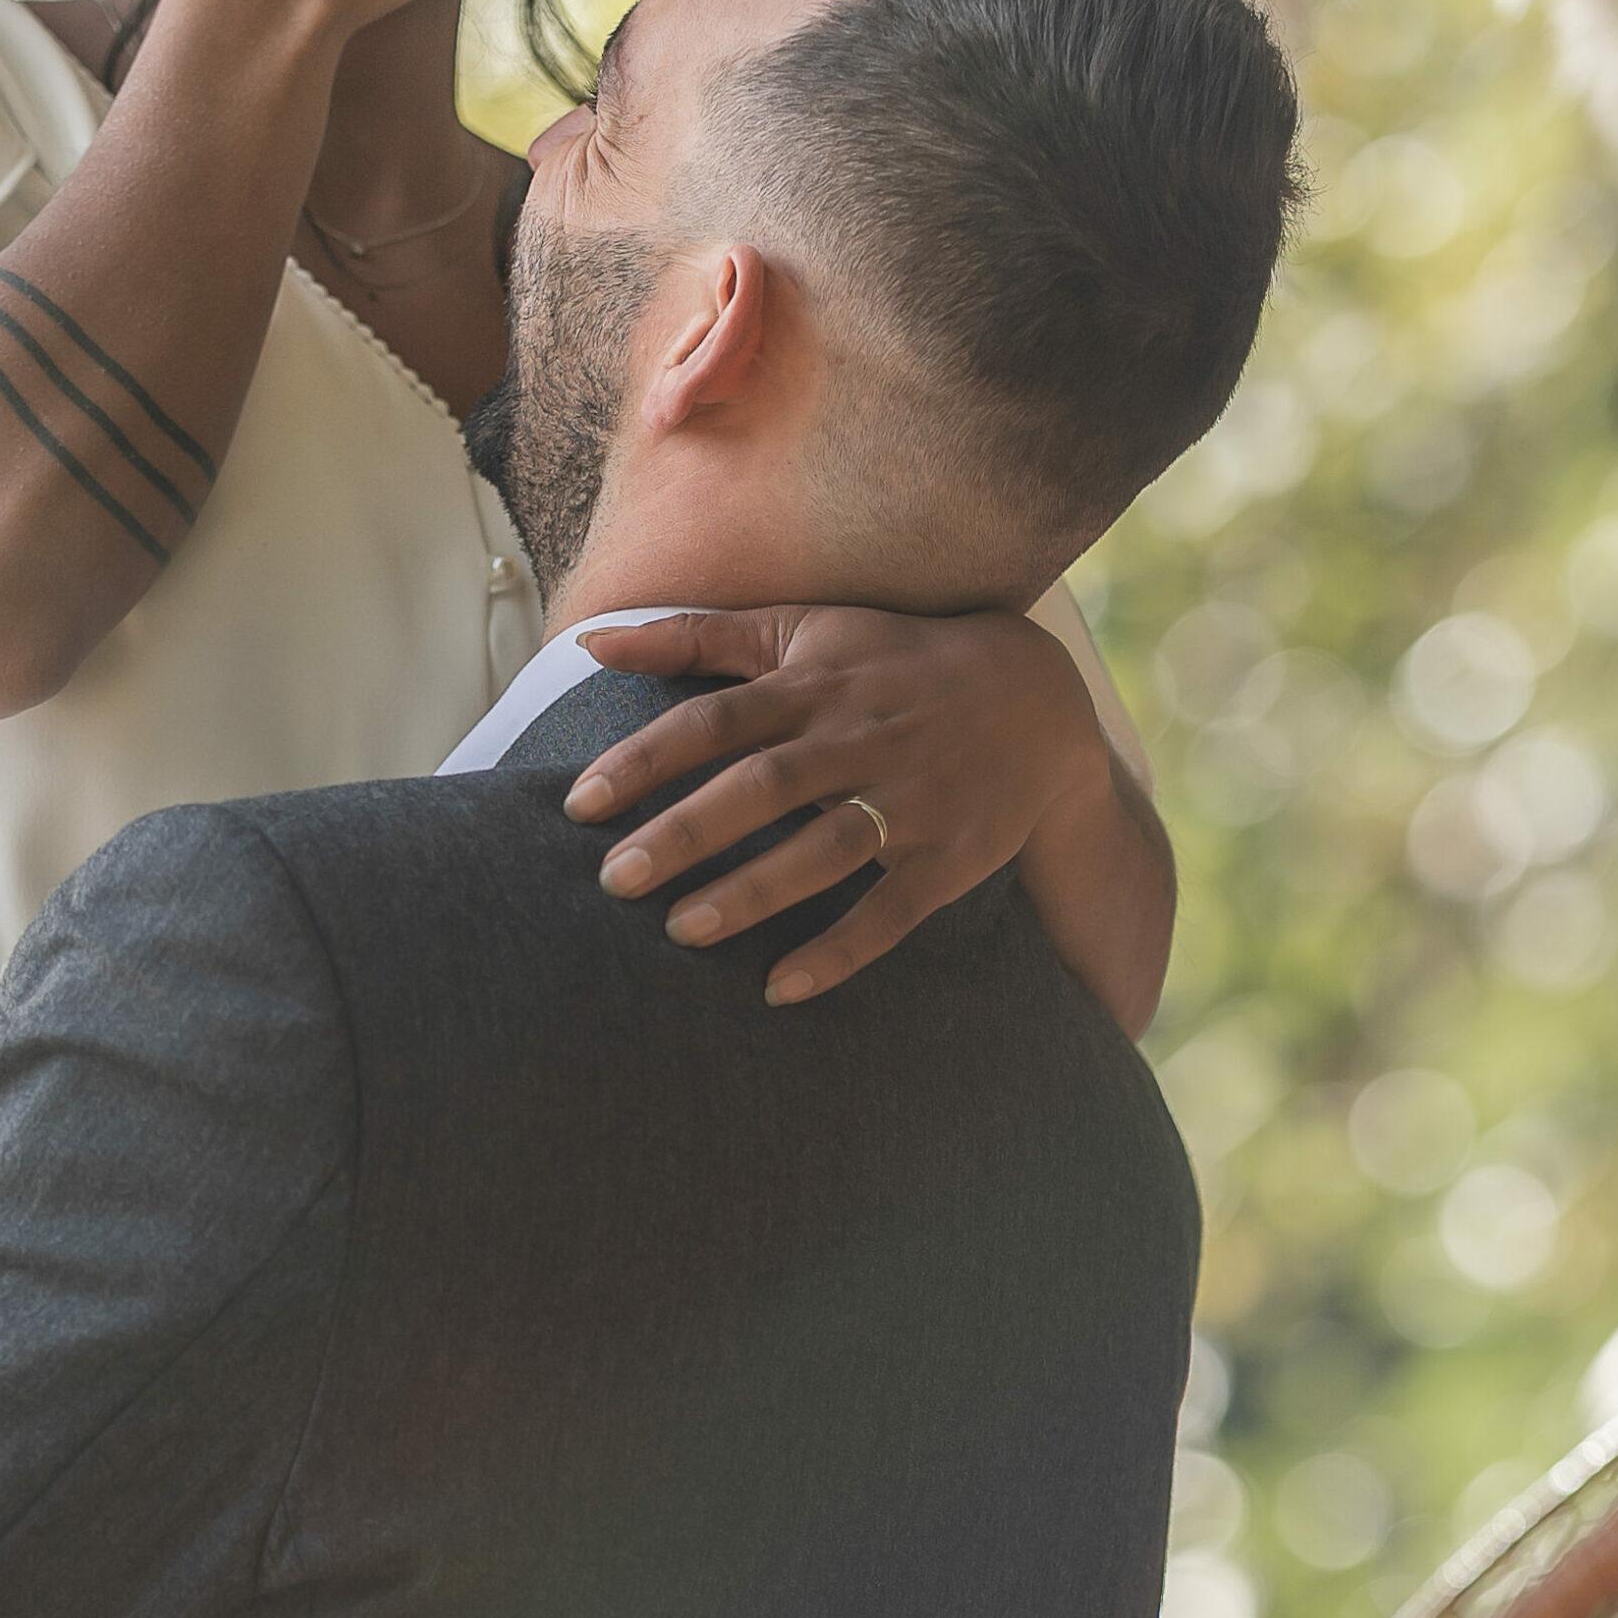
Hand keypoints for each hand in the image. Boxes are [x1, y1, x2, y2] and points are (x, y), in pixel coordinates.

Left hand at [563, 606, 1113, 1007]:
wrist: (1035, 698)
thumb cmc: (890, 659)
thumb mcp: (801, 628)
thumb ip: (695, 638)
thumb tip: (592, 642)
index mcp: (813, 684)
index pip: (718, 719)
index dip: (648, 758)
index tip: (582, 802)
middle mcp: (858, 740)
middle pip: (764, 786)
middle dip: (688, 833)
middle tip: (614, 881)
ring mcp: (909, 801)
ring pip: (826, 850)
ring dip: (754, 894)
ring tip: (680, 932)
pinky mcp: (950, 857)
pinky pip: (893, 913)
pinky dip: (840, 951)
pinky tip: (781, 988)